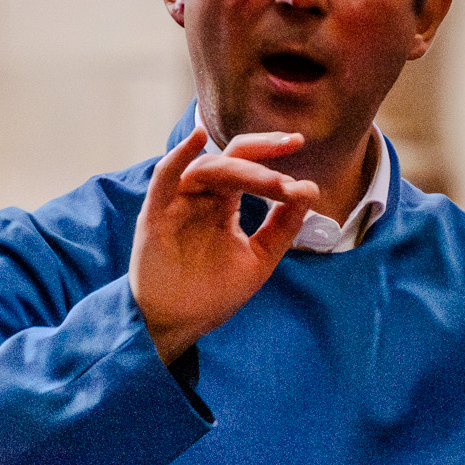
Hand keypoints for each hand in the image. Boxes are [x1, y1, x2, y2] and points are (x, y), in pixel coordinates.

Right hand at [130, 126, 320, 362]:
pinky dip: (178, 156)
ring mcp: (177, 203)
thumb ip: (283, 226)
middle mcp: (201, 197)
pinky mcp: (155, 215)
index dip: (271, 151)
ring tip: (272, 183)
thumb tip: (309, 190)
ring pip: (208, 168)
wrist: (178, 326)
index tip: (300, 143)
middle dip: (263, 153)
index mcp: (223, 203)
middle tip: (292, 149)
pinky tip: (197, 138)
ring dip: (243, 170)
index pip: (248, 165)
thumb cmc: (212, 293)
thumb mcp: (259, 259)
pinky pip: (164, 177)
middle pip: (231, 160)